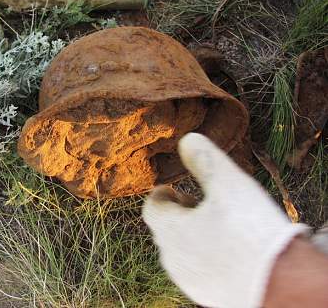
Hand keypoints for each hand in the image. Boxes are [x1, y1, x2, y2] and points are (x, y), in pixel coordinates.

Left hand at [142, 133, 307, 307]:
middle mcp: (172, 258)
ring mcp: (189, 280)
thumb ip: (204, 158)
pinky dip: (204, 254)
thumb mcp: (228, 183)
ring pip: (180, 250)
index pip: (151, 207)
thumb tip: (186, 140)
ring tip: (216, 223)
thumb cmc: (252, 232)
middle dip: (177, 212)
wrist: (281, 285)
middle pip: (164, 228)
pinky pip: (196, 269)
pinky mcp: (207, 295)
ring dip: (190, 233)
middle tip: (198, 202)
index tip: (174, 187)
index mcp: (170, 230)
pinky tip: (229, 248)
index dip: (161, 194)